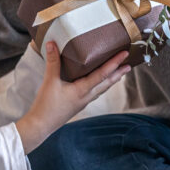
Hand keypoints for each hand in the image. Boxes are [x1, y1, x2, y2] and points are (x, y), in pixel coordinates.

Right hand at [15, 41, 129, 152]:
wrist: (41, 126)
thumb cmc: (46, 105)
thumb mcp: (49, 82)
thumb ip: (53, 62)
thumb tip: (51, 43)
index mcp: (82, 89)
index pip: (103, 74)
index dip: (114, 63)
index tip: (124, 54)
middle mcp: (86, 96)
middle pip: (107, 83)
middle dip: (118, 73)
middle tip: (129, 65)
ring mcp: (83, 102)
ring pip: (101, 89)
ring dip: (111, 80)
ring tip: (118, 74)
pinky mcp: (78, 104)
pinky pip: (94, 93)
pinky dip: (100, 86)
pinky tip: (98, 85)